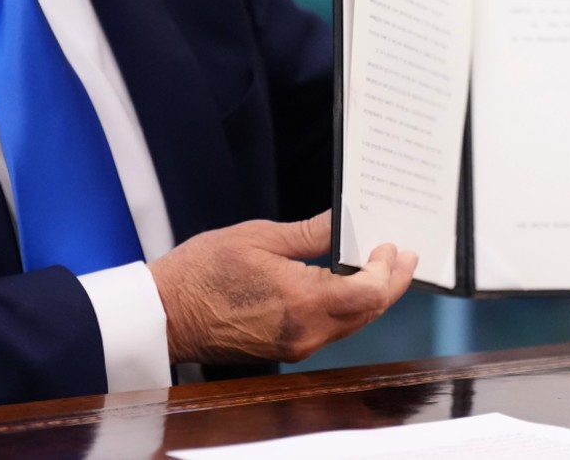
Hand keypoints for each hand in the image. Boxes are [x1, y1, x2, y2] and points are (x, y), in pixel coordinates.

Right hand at [150, 210, 416, 363]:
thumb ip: (311, 233)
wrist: (164, 314)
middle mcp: (306, 331)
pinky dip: (348, 308)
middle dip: (391, 284)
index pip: (368, 292)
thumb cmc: (203, 271)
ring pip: (352, 324)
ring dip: (372, 298)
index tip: (393, 246)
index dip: (387, 269)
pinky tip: (349, 287)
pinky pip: (331, 330)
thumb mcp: (260, 237)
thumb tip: (346, 220)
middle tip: (405, 258)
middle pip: (367, 312)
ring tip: (383, 269)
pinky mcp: (285, 348)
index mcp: (303, 301)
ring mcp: (296, 344)